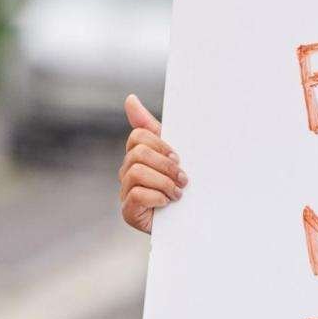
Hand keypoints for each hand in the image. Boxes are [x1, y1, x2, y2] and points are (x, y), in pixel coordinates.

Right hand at [118, 93, 186, 234]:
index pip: (139, 136)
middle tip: (183, 178)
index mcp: (138, 155)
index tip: (178, 156)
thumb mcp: (173, 152)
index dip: (160, 144)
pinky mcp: (128, 212)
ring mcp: (126, 192)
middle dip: (166, 165)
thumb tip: (130, 99)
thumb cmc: (181, 182)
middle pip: (138, 154)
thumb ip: (151, 126)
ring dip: (164, 183)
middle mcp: (128, 172)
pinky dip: (156, 197)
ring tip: (177, 193)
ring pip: (136, 173)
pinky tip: (167, 203)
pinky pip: (136, 195)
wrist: (192, 219)